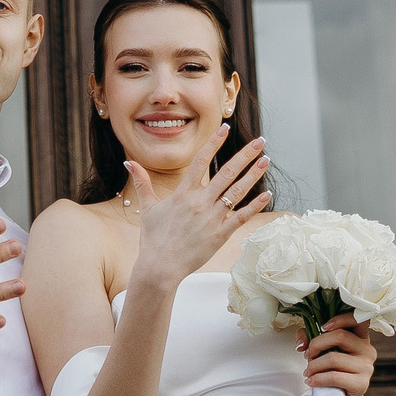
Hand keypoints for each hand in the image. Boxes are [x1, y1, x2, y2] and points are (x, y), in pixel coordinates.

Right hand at [123, 129, 270, 292]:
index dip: (214, 142)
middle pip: (226, 172)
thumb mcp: (148, 208)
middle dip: (245, 155)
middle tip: (260, 141)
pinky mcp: (220, 235)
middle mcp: (199, 202)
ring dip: (253, 175)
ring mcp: (211, 218)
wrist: (160, 267)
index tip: (225, 128)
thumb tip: (129, 163)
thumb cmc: (153, 239)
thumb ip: (142, 182)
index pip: (200, 161)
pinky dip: (255, 206)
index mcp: (183, 193)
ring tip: (266, 161)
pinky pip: (241, 217)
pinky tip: (266, 194)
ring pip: (237, 192)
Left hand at [301, 311, 376, 395]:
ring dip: (314, 365)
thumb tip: (301, 344)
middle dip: (316, 344)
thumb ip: (309, 338)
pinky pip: (334, 376)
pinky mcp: (361, 384)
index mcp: (360, 338)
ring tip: (308, 372)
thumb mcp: (321, 351)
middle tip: (308, 356)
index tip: (322, 327)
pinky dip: (318, 379)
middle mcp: (367, 350)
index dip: (340, 319)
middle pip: (340, 336)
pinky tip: (311, 382)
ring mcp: (366, 367)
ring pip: (334, 358)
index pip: (358, 319)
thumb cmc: (331, 372)